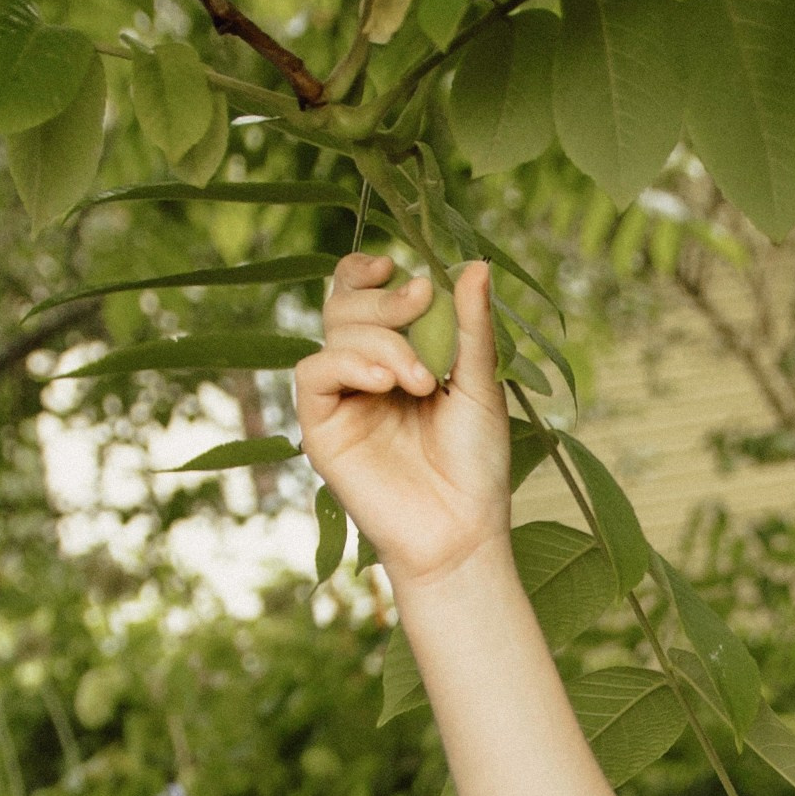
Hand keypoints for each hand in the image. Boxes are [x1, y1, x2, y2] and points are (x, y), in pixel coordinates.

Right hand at [293, 255, 510, 590]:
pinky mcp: (321, 428)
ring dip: (380, 340)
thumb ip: (471, 328)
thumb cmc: (475, 464)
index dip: (369, 271)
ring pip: (335, 334)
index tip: (400, 268)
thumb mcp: (480, 384)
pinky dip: (347, 364)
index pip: (365, 296)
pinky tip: (383, 382)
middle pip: (346, 305)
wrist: (461, 530)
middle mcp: (364, 373)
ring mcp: (341, 399)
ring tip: (420, 378)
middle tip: (422, 304)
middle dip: (385, 299)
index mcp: (399, 356)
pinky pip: (314, 373)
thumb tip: (476, 265)